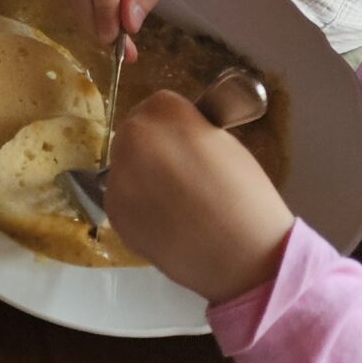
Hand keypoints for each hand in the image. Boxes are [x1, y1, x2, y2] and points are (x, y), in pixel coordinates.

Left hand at [103, 93, 293, 304]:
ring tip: (175, 205)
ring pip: (125, 168)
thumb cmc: (247, 196)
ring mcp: (118, 175)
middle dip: (152, 149)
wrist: (246, 256)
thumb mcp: (223, 143)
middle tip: (179, 176)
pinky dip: (138, 208)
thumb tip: (175, 137)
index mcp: (164, 111)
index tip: (187, 145)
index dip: (174, 127)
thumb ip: (190, 131)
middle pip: (135, 134)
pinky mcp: (114, 211)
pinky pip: (122, 199)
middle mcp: (133, 137)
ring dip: (142, 179)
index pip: (158, 106)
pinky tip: (166, 223)